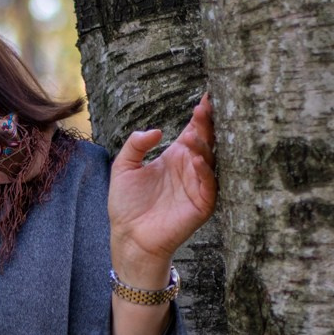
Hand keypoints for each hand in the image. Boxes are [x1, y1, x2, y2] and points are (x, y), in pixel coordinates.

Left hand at [107, 92, 216, 283]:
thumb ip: (135, 145)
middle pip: (206, 141)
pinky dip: (204, 172)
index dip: (200, 115)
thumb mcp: (123, 167)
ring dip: (205, 146)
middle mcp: (191, 168)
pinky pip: (209, 185)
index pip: (194, 130)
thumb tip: (156, 131)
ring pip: (210, 160)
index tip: (206, 97)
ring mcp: (199, 185)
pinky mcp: (202, 204)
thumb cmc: (126, 205)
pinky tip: (195, 160)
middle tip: (206, 108)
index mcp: (176, 157)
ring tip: (194, 134)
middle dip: (207, 125)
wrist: (128, 237)